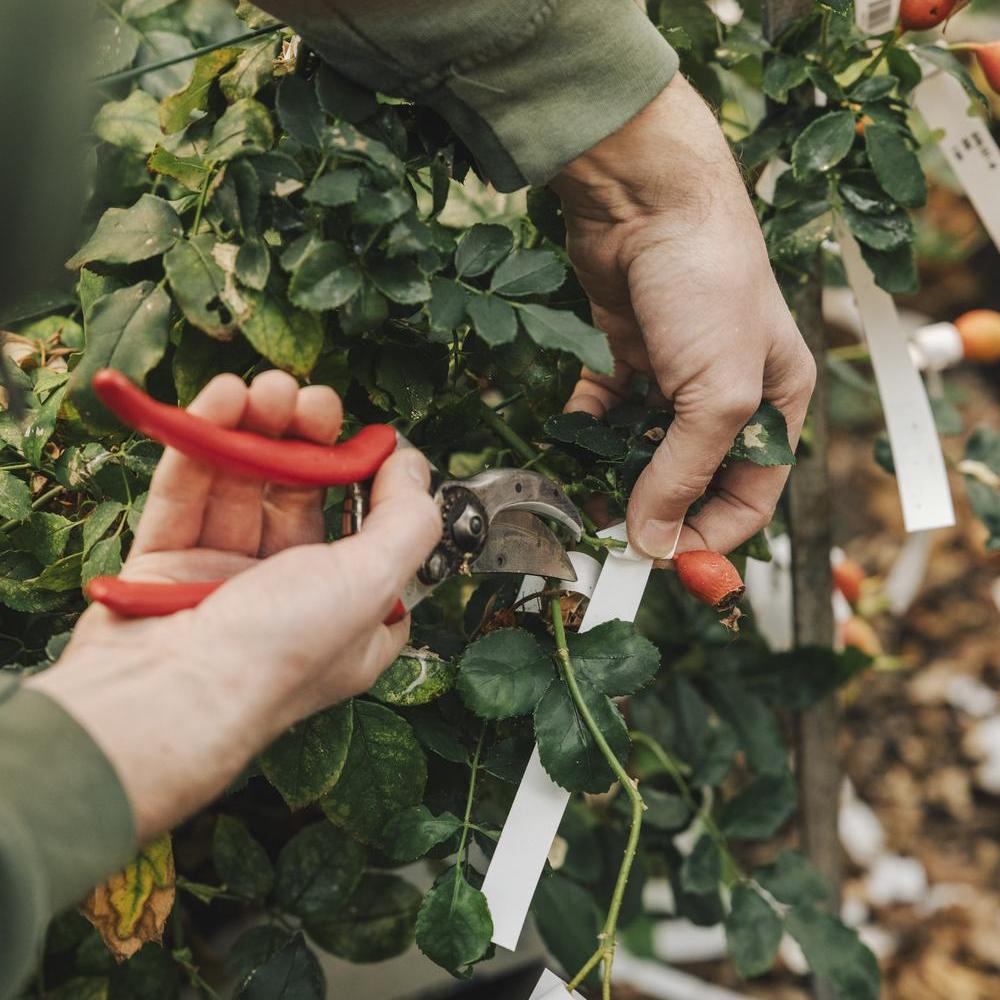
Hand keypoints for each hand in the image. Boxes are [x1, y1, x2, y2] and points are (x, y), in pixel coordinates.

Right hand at [29, 371, 440, 839]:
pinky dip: (201, 444)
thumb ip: (407, 521)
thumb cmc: (277, 654)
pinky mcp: (164, 565)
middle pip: (303, 500)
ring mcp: (223, 580)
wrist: (164, 699)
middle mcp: (290, 599)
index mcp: (349, 616)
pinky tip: (220, 400)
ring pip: (242, 487)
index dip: (375, 488)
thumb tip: (414, 467)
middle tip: (310, 399)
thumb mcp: (373, 584)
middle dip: (308, 443)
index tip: (375, 446)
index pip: (373, 540)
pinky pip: (185, 493)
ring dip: (255, 431)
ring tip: (264, 389)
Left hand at [551, 75, 815, 559]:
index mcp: (777, 402)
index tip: (662, 561)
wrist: (646, 198)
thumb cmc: (708, 283)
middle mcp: (728, 393)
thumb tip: (652, 540)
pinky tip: (570, 438)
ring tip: (583, 494)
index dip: (711, 536)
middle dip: (656, 509)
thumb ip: (684, 471)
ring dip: (615, 474)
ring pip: (644, 449)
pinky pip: (606, 412)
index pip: (751, 495)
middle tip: (613, 533)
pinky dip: (587, 430)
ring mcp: (674, 374)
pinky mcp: (628, 355)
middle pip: (694, 477)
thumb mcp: (717, 391)